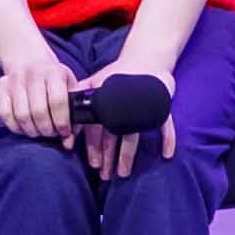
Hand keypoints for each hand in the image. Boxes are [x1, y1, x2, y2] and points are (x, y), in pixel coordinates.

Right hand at [0, 56, 78, 138]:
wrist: (30, 60)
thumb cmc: (54, 79)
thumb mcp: (70, 89)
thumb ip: (74, 115)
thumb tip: (68, 142)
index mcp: (54, 72)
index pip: (58, 101)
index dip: (62, 122)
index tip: (64, 131)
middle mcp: (33, 73)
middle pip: (38, 111)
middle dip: (47, 129)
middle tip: (51, 132)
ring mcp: (14, 79)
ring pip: (21, 115)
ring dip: (31, 130)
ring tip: (38, 130)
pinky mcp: (1, 85)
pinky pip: (5, 113)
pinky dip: (14, 126)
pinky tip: (23, 126)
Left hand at [73, 59, 176, 180]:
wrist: (143, 58)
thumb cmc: (117, 75)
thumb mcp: (94, 82)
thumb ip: (80, 96)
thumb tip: (66, 114)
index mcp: (105, 102)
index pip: (96, 128)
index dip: (94, 147)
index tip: (94, 165)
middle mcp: (121, 107)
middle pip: (112, 136)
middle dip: (108, 157)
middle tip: (105, 175)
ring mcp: (142, 108)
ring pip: (133, 135)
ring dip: (127, 155)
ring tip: (123, 172)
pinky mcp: (160, 106)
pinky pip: (166, 124)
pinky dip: (168, 138)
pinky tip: (166, 154)